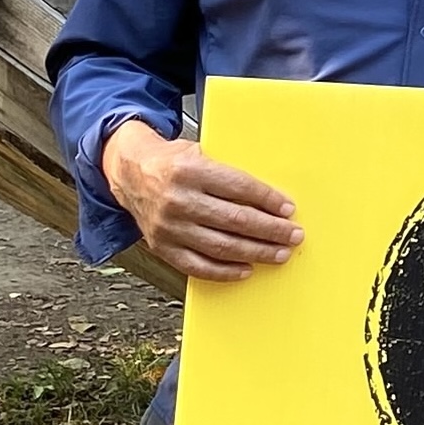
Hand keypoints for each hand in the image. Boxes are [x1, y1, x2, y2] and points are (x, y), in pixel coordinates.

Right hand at [101, 118, 301, 280]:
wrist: (130, 172)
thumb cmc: (173, 162)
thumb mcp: (199, 152)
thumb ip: (229, 173)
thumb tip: (271, 197)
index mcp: (190, 170)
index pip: (239, 187)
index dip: (268, 200)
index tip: (288, 209)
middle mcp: (178, 199)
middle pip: (235, 220)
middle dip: (270, 230)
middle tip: (293, 235)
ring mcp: (169, 226)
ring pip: (221, 246)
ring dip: (256, 252)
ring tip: (279, 253)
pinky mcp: (162, 247)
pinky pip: (198, 266)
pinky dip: (225, 272)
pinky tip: (247, 270)